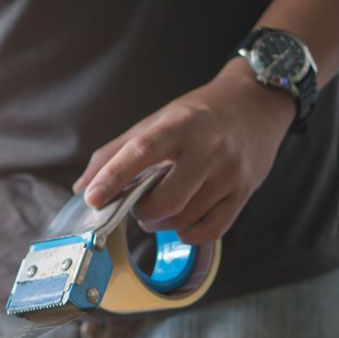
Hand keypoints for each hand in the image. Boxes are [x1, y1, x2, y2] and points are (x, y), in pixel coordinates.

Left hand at [73, 58, 294, 243]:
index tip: (92, 198)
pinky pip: (208, 232)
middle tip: (138, 205)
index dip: (113, 178)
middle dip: (141, 212)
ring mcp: (229, 173)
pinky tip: (182, 222)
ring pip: (184, 219)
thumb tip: (82, 188)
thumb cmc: (197, 115)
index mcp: (179, 126)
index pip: (141, 152)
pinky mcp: (243, 194)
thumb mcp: (155, 122)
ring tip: (161, 208)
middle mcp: (208, 148)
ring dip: (161, 224)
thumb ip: (115, 153)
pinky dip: (187, 235)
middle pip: (165, 201)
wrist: (256, 103)